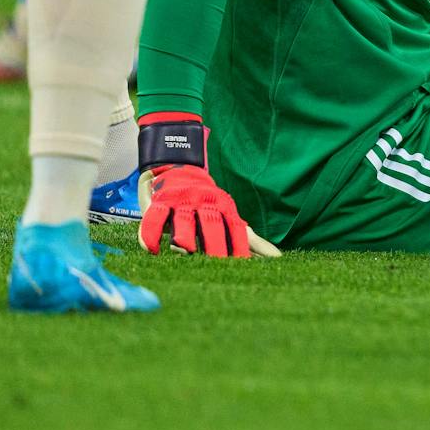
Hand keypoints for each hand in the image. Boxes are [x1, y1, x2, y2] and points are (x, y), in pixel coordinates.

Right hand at [135, 114, 279, 257]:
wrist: (177, 165)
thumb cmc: (206, 200)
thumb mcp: (228, 214)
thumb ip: (249, 237)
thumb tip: (277, 257)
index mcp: (224, 206)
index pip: (235, 228)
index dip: (239, 246)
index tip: (242, 265)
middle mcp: (205, 202)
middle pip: (212, 225)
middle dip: (216, 245)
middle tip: (218, 264)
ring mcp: (182, 201)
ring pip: (184, 221)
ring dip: (185, 237)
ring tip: (186, 251)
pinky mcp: (161, 202)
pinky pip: (155, 218)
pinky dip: (152, 234)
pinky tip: (153, 250)